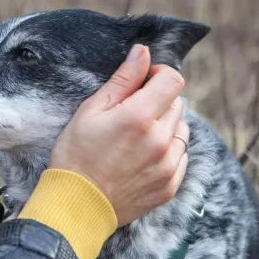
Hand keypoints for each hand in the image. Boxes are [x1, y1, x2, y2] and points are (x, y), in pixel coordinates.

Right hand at [49, 44, 189, 225]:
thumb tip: (143, 52)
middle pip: (177, 103)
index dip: (159, 74)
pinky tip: (143, 158)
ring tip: (138, 138)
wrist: (77, 206)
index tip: (144, 81)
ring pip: (182, 130)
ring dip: (166, 126)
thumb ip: (123, 80)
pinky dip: (168, 151)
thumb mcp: (91, 111)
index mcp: (139, 118)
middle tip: (132, 113)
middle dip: (159, 101)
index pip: (173, 80)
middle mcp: (160, 141)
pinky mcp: (170, 186)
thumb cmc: (76, 155)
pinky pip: (182, 156)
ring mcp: (168, 166)